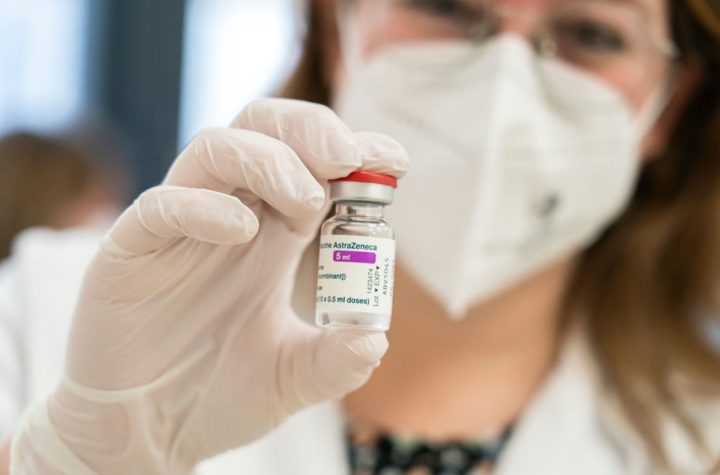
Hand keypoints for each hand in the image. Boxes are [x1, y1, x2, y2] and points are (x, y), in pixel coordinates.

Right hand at [10, 99, 407, 473]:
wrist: (146, 431)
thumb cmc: (215, 394)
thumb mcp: (290, 380)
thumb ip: (334, 362)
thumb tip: (375, 340)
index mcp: (272, 235)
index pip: (312, 166)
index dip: (353, 150)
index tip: (393, 161)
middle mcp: (230, 217)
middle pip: (263, 131)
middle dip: (311, 130)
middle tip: (348, 159)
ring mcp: (179, 229)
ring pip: (215, 149)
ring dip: (269, 160)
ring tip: (307, 199)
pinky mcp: (131, 251)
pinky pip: (161, 206)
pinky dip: (203, 206)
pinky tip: (241, 229)